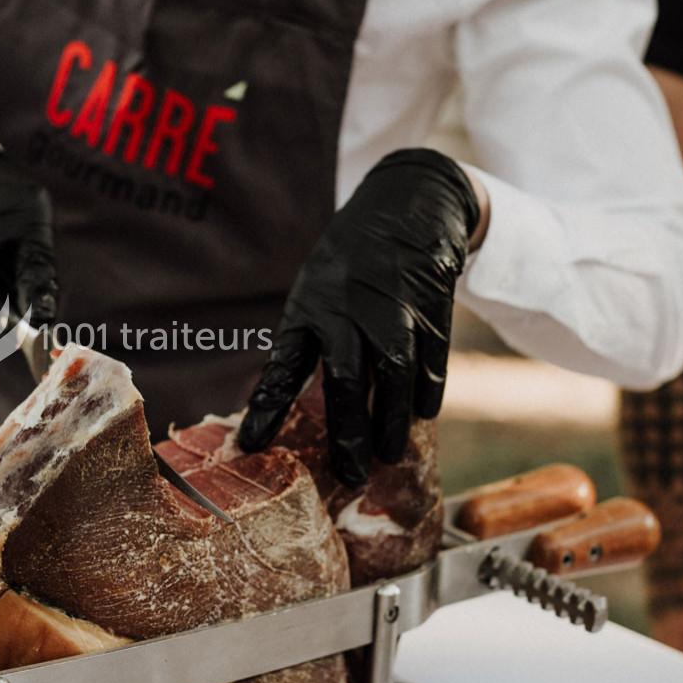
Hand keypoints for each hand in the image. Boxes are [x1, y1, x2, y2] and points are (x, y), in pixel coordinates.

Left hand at [238, 148, 479, 486]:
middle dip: (347, 430)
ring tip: (387, 456)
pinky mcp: (431, 308)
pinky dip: (426, 391)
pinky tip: (421, 415)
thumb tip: (282, 405)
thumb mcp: (316, 291)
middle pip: (345, 378)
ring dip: (391, 421)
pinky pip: (430, 360)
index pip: (283, 364)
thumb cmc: (350, 265)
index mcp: (309, 308)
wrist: (406, 207)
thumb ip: (306, 343)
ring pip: (393, 375)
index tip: (251, 445)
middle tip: (349, 475)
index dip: (267, 407)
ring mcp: (392, 308)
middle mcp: (347, 309)